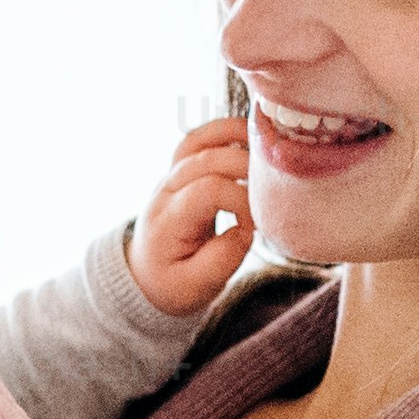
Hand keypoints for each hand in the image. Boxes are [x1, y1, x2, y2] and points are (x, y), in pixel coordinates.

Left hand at [128, 113, 256, 317]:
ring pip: (198, 140)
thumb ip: (221, 261)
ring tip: (267, 145)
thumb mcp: (195, 288)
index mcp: (169, 220)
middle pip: (206, 159)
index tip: (254, 225)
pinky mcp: (182, 170)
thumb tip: (245, 230)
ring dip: (233, 135)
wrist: (147, 274)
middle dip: (245, 167)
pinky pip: (200, 138)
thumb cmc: (173, 282)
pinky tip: (252, 138)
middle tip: (271, 189)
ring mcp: (172, 176)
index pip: (208, 190)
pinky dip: (226, 131)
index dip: (241, 201)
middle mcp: (166, 190)